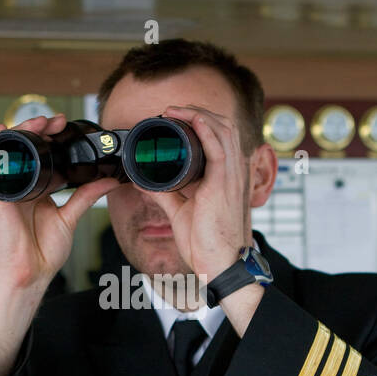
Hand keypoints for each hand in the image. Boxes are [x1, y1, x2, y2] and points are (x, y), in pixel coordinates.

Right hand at [0, 113, 120, 292]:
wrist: (32, 274)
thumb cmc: (44, 252)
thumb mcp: (70, 218)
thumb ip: (86, 196)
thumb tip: (108, 180)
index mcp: (37, 189)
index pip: (39, 153)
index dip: (49, 136)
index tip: (63, 125)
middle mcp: (21, 186)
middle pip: (22, 147)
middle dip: (36, 127)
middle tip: (54, 121)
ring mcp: (8, 190)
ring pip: (7, 152)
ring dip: (18, 133)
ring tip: (35, 123)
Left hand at [145, 105, 251, 284]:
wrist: (220, 265)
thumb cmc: (207, 243)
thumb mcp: (181, 211)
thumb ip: (164, 193)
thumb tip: (143, 180)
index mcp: (226, 175)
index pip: (220, 135)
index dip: (199, 120)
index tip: (173, 118)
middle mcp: (233, 172)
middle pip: (222, 126)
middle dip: (196, 111)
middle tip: (171, 111)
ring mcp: (231, 177)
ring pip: (222, 130)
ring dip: (197, 114)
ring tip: (174, 111)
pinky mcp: (224, 186)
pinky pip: (219, 149)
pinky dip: (207, 129)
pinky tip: (193, 119)